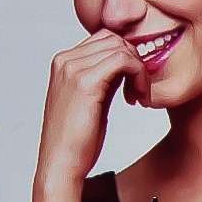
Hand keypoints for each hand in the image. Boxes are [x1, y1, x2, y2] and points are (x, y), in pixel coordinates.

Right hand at [36, 31, 139, 201]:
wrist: (61, 162)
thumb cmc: (77, 139)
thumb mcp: (92, 101)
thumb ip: (104, 80)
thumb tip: (125, 69)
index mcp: (64, 62)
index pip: (103, 38)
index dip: (126, 57)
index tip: (133, 84)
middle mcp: (65, 60)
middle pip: (114, 38)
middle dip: (135, 62)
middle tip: (140, 91)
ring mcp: (73, 68)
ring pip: (121, 47)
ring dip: (140, 70)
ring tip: (140, 96)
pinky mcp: (86, 82)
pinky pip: (124, 61)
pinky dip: (140, 77)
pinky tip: (139, 99)